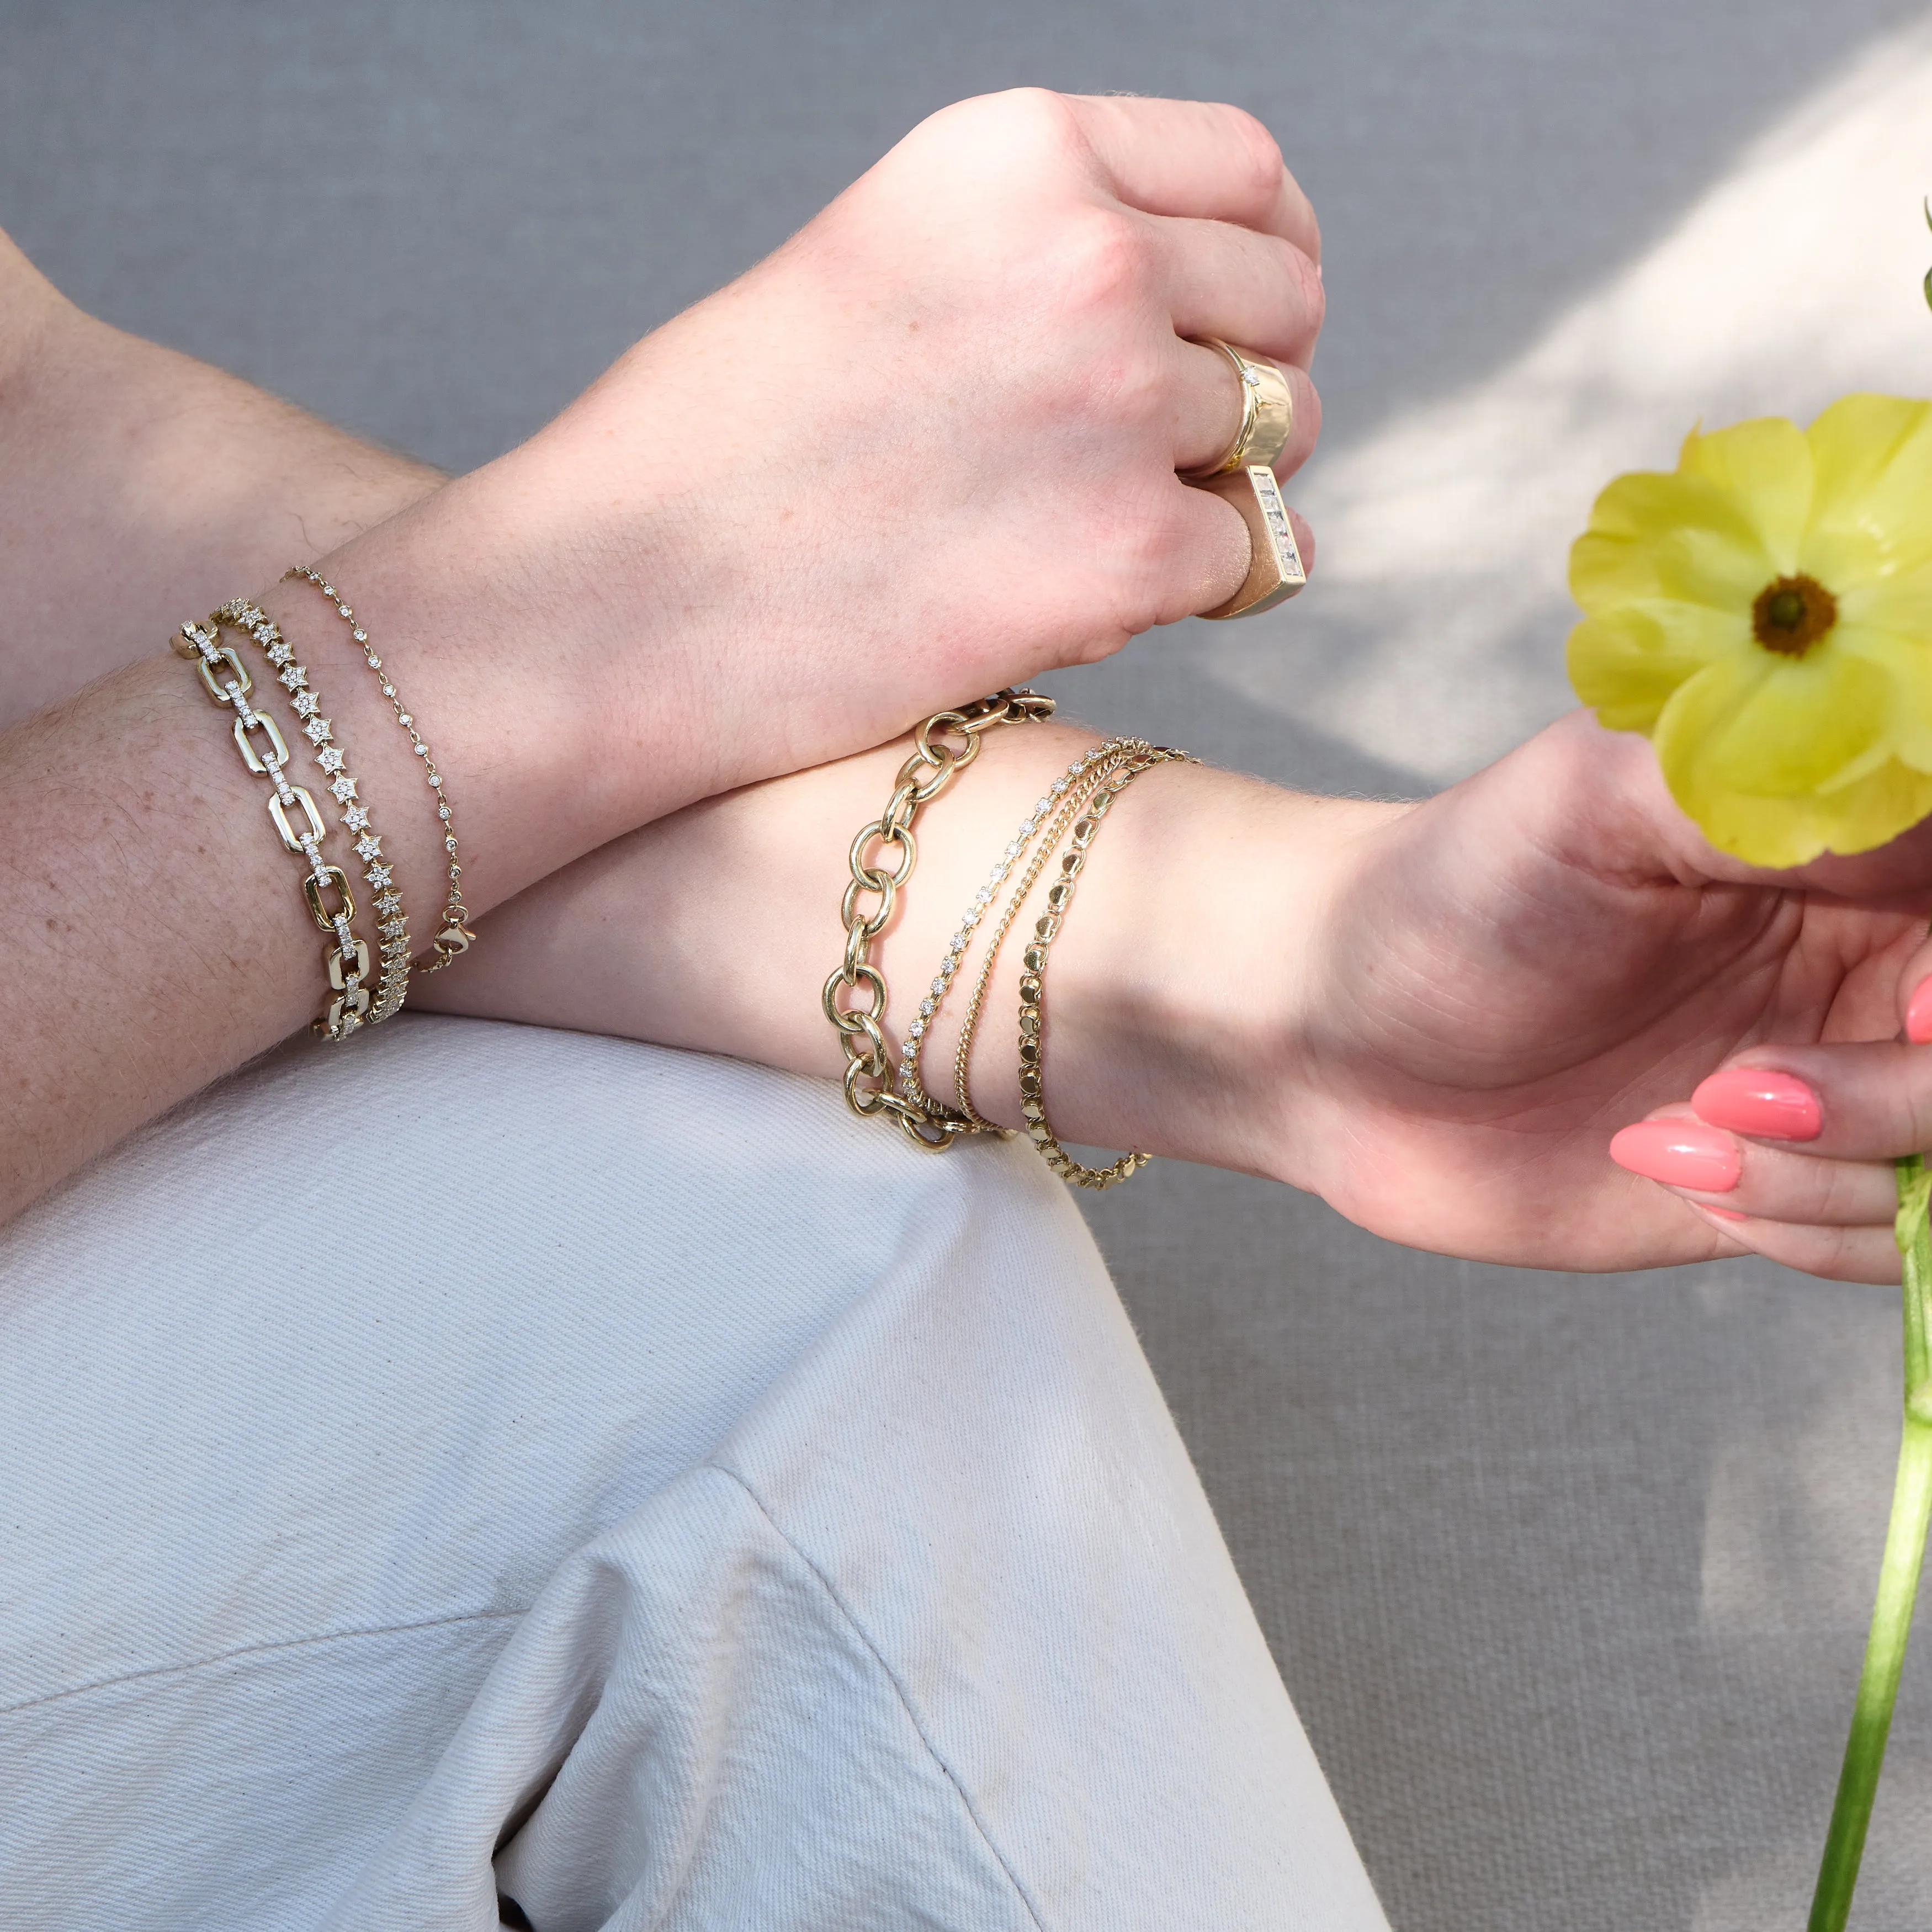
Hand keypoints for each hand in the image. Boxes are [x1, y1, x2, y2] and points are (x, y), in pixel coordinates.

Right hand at [334, 87, 1323, 838]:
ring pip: (1276, 440)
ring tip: (1091, 533)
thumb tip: (1192, 311)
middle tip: (1170, 456)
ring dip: (1214, 490)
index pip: (1247, 173)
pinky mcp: (1127, 554)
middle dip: (1250, 380)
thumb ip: (1037, 256)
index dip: (1266, 256)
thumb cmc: (719, 453)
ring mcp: (1117, 402)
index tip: (1241, 322)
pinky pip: (1250, 559)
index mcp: (1018, 151)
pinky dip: (1187, 591)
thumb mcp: (881, 265)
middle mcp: (1089, 253)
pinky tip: (1083, 602)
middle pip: (1286, 308)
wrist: (616, 603)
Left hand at [1233, 710, 1931, 1276]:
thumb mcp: (1594, 803)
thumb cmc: (1449, 894)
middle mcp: (1873, 960)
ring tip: (1677, 1126)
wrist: (1329, 1039)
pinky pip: (1888, 1242)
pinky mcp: (1792, 1184)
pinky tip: (1664, 1162)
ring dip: (1836, 1171)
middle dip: (1903, 1098)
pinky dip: (1803, 1225)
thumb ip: (1765, 787)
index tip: (1892, 1011)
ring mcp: (1843, 1081)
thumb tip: (1917, 768)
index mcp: (1859, 845)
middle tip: (1739, 1085)